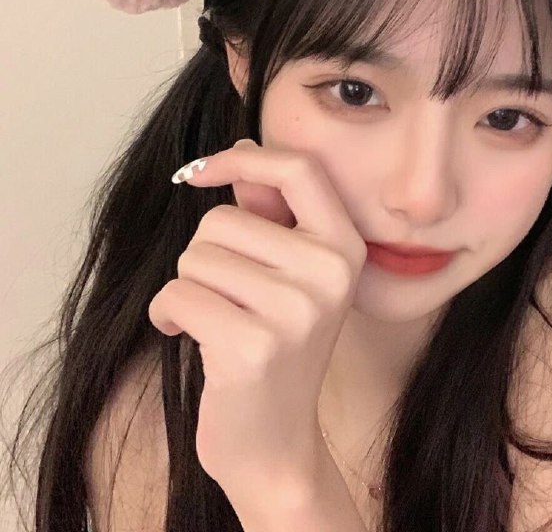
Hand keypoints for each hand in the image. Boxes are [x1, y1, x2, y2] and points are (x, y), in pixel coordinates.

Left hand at [148, 138, 367, 512]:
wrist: (276, 441)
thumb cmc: (276, 347)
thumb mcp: (287, 274)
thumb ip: (269, 212)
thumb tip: (240, 150)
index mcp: (344, 247)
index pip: (299, 170)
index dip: (242, 160)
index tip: (200, 172)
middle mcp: (330, 272)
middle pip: (222, 220)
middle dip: (204, 255)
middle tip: (226, 295)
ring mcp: (296, 310)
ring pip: (195, 257)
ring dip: (187, 288)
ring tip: (214, 319)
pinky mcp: (253, 345)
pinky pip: (177, 295)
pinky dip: (168, 315)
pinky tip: (188, 338)